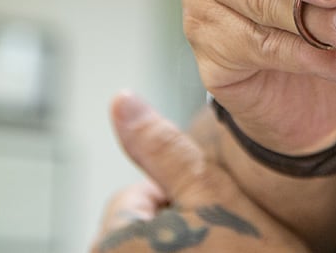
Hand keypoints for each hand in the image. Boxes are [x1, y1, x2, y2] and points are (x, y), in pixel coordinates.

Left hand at [91, 93, 308, 252]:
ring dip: (185, 250)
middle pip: (139, 231)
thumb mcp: (212, 191)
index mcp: (114, 243)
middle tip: (222, 246)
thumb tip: (121, 98)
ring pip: (156, 250)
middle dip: (177, 231)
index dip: (179, 200)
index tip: (212, 223)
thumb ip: (162, 148)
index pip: (134, 198)